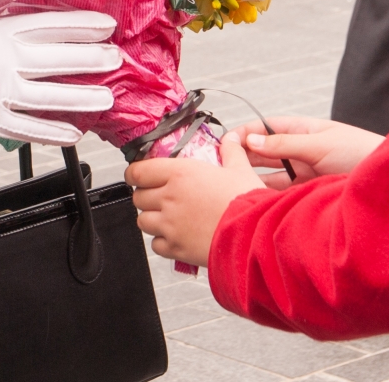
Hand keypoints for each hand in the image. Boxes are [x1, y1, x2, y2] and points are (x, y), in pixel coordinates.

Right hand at [0, 10, 119, 144]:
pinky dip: (54, 131)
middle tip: (114, 59)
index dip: (84, 26)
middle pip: (61, 58)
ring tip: (106, 97)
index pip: (54, 25)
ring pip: (53, 94)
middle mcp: (5, 59)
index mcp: (0, 31)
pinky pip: (30, 127)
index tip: (107, 25)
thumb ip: (3, 35)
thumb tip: (34, 37)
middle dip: (93, 59)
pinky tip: (73, 133)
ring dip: (84, 97)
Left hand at [127, 132, 265, 266]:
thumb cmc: (246, 203)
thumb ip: (231, 152)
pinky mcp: (175, 248)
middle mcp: (169, 198)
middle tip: (157, 195)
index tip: (137, 174)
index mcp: (180, 174)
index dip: (135, 172)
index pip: (139, 171)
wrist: (253, 235)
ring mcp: (169, 224)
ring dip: (151, 218)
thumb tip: (231, 140)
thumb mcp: (240, 169)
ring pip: (142, 221)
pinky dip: (161, 241)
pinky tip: (174, 236)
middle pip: (138, 196)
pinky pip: (155, 245)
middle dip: (145, 195)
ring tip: (165, 216)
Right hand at [230, 115, 383, 188]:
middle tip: (221, 164)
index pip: (267, 127)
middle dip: (243, 156)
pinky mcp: (307, 196)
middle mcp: (301, 152)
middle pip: (264, 152)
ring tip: (232, 182)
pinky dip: (265, 195)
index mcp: (304, 131)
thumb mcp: (320, 144)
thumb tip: (251, 139)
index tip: (226, 141)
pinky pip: (280, 195)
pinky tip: (252, 198)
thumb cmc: (362, 154)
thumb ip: (284, 143)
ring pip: (269, 176)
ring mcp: (304, 175)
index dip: (246, 133)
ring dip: (251, 177)